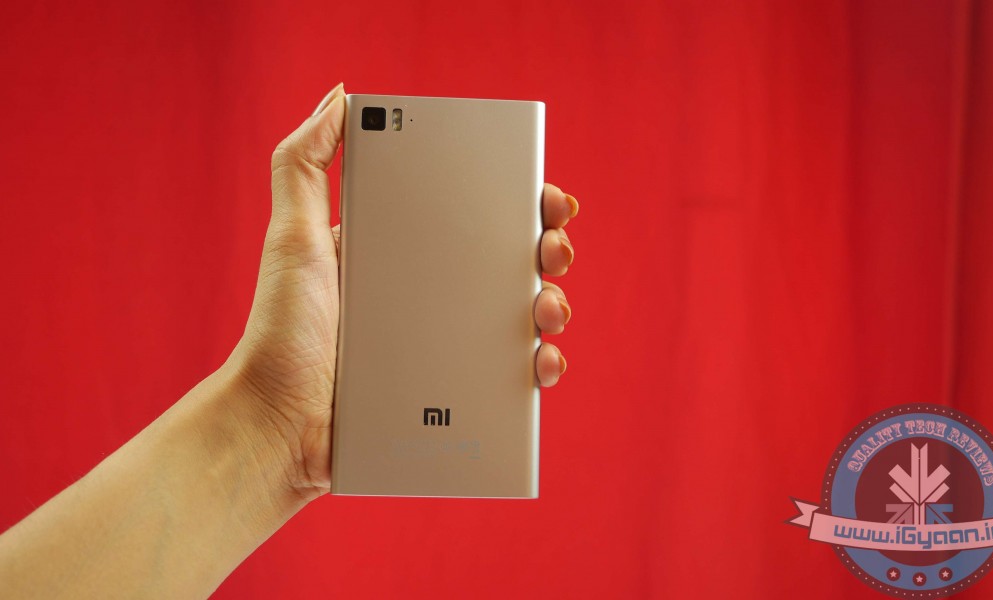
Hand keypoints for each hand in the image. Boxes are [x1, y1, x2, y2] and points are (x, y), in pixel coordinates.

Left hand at [225, 83, 578, 501]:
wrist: (279, 425)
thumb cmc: (281, 332)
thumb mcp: (292, 237)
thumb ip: (304, 163)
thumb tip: (339, 96)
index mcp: (405, 254)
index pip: (474, 216)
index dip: (520, 204)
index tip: (547, 198)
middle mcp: (433, 297)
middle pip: (511, 264)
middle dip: (549, 250)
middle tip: (552, 251)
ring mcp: (448, 347)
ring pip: (523, 319)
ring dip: (554, 306)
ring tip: (547, 309)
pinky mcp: (455, 395)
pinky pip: (514, 379)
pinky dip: (541, 368)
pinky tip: (543, 362)